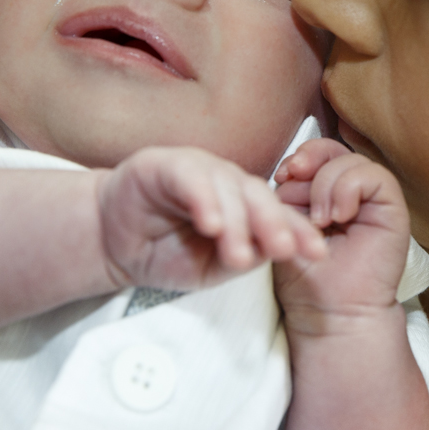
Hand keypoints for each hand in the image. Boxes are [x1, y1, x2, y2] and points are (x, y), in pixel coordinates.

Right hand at [95, 146, 325, 289]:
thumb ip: (246, 254)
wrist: (112, 244)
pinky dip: (203, 200)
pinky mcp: (164, 163)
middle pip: (258, 195)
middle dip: (273, 224)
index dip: (298, 231)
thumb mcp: (214, 266)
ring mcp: (197, 167)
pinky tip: (210, 224)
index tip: (317, 254)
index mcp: (244, 202)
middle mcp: (226, 180)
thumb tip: (280, 249)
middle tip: (282, 250)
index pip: (278, 214)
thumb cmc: (165, 252)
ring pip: (227, 186)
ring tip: (238, 253)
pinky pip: (190, 178)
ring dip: (236, 221)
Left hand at [272, 139, 410, 334]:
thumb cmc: (305, 278)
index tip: (281, 177)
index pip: (316, 155)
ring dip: (327, 183)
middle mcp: (352, 194)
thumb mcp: (287, 226)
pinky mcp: (392, 209)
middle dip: (310, 158)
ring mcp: (373, 201)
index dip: (298, 158)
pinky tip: (339, 217)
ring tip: (320, 220)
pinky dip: (349, 189)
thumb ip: (290, 193)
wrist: (328, 313)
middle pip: (334, 149)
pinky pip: (374, 176)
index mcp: (326, 195)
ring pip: (352, 160)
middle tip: (292, 176)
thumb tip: (290, 167)